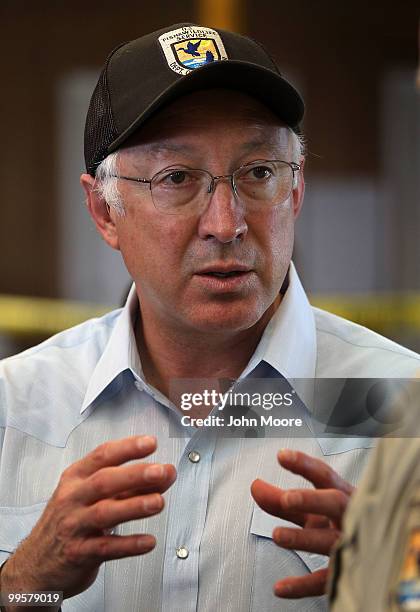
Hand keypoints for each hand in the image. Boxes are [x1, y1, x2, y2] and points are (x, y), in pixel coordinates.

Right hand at [1, 435, 175, 600]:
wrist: (36, 563)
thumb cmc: (70, 521)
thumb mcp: (93, 496)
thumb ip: (130, 485)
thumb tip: (166, 473)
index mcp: (76, 478)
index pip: (102, 456)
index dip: (127, 448)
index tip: (150, 442)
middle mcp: (73, 498)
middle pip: (103, 481)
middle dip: (134, 475)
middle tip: (161, 471)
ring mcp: (74, 526)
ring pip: (104, 512)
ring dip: (134, 506)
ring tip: (159, 502)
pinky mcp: (78, 554)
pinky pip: (105, 548)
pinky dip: (128, 544)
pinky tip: (148, 541)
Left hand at [251, 449, 353, 598]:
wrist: (378, 553)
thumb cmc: (336, 522)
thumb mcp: (312, 509)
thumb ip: (282, 500)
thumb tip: (255, 486)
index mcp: (342, 495)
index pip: (324, 476)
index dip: (304, 465)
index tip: (281, 456)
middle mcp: (349, 516)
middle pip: (335, 503)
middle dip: (311, 500)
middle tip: (287, 499)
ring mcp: (351, 544)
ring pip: (330, 541)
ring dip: (303, 538)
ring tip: (277, 535)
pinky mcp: (347, 573)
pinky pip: (325, 580)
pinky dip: (302, 585)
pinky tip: (279, 587)